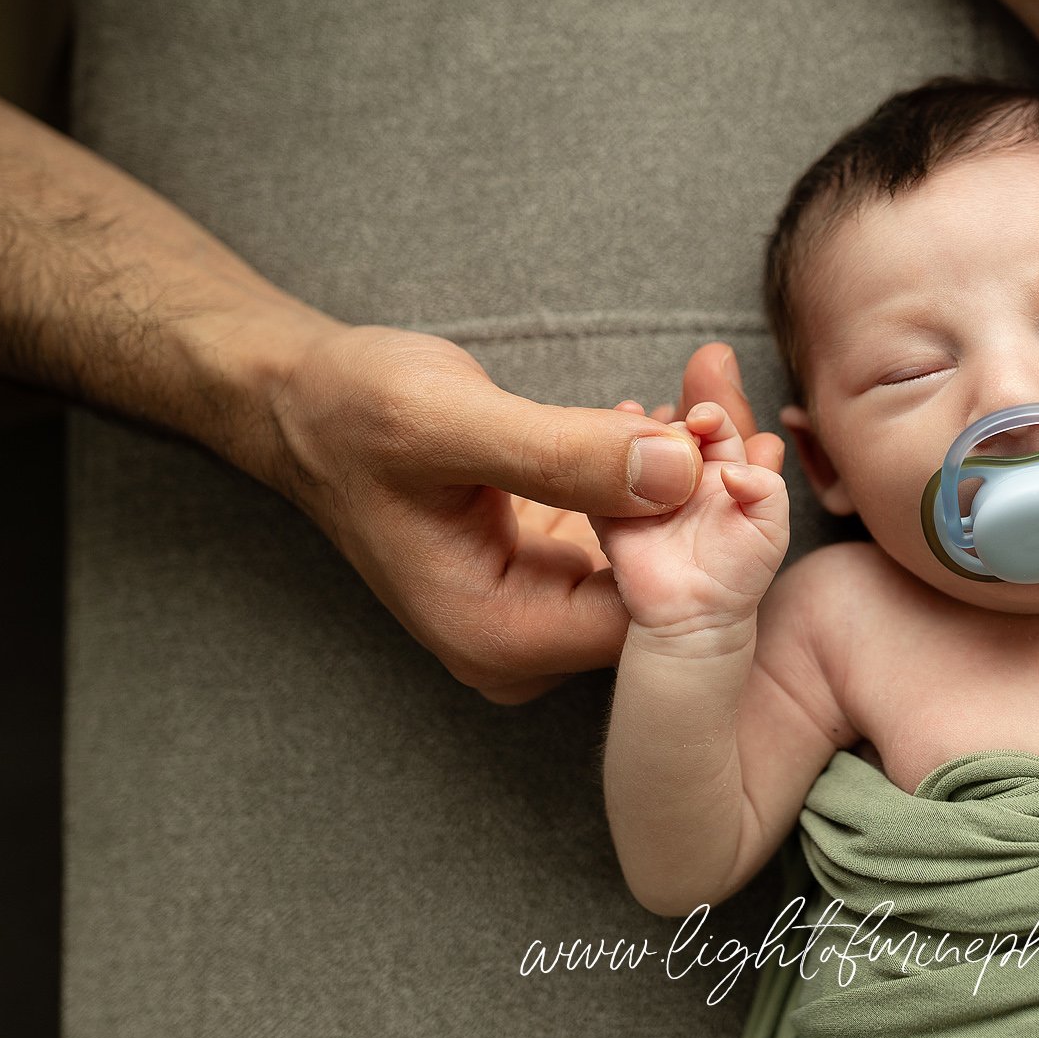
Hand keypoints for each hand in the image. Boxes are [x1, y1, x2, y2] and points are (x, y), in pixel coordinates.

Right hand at [264, 326, 782, 704]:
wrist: (301, 401)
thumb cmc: (353, 410)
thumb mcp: (452, 421)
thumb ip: (563, 454)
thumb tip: (680, 470)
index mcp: (501, 635)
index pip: (650, 616)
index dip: (706, 536)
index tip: (738, 448)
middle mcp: (523, 641)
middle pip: (660, 587)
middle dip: (707, 499)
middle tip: (732, 409)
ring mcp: (536, 606)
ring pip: (652, 553)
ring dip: (688, 477)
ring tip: (709, 396)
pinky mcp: (545, 565)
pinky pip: (626, 530)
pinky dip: (654, 474)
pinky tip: (672, 414)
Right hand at [551, 342, 788, 578]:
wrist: (698, 618)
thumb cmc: (738, 575)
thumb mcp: (771, 529)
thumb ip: (767, 490)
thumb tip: (735, 469)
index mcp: (719, 471)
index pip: (714, 427)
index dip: (710, 415)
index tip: (703, 420)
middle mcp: (681, 477)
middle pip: (672, 431)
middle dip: (672, 421)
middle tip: (676, 430)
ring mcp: (644, 494)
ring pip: (633, 449)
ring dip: (631, 428)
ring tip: (630, 413)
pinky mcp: (613, 517)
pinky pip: (599, 484)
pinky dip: (596, 461)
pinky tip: (600, 440)